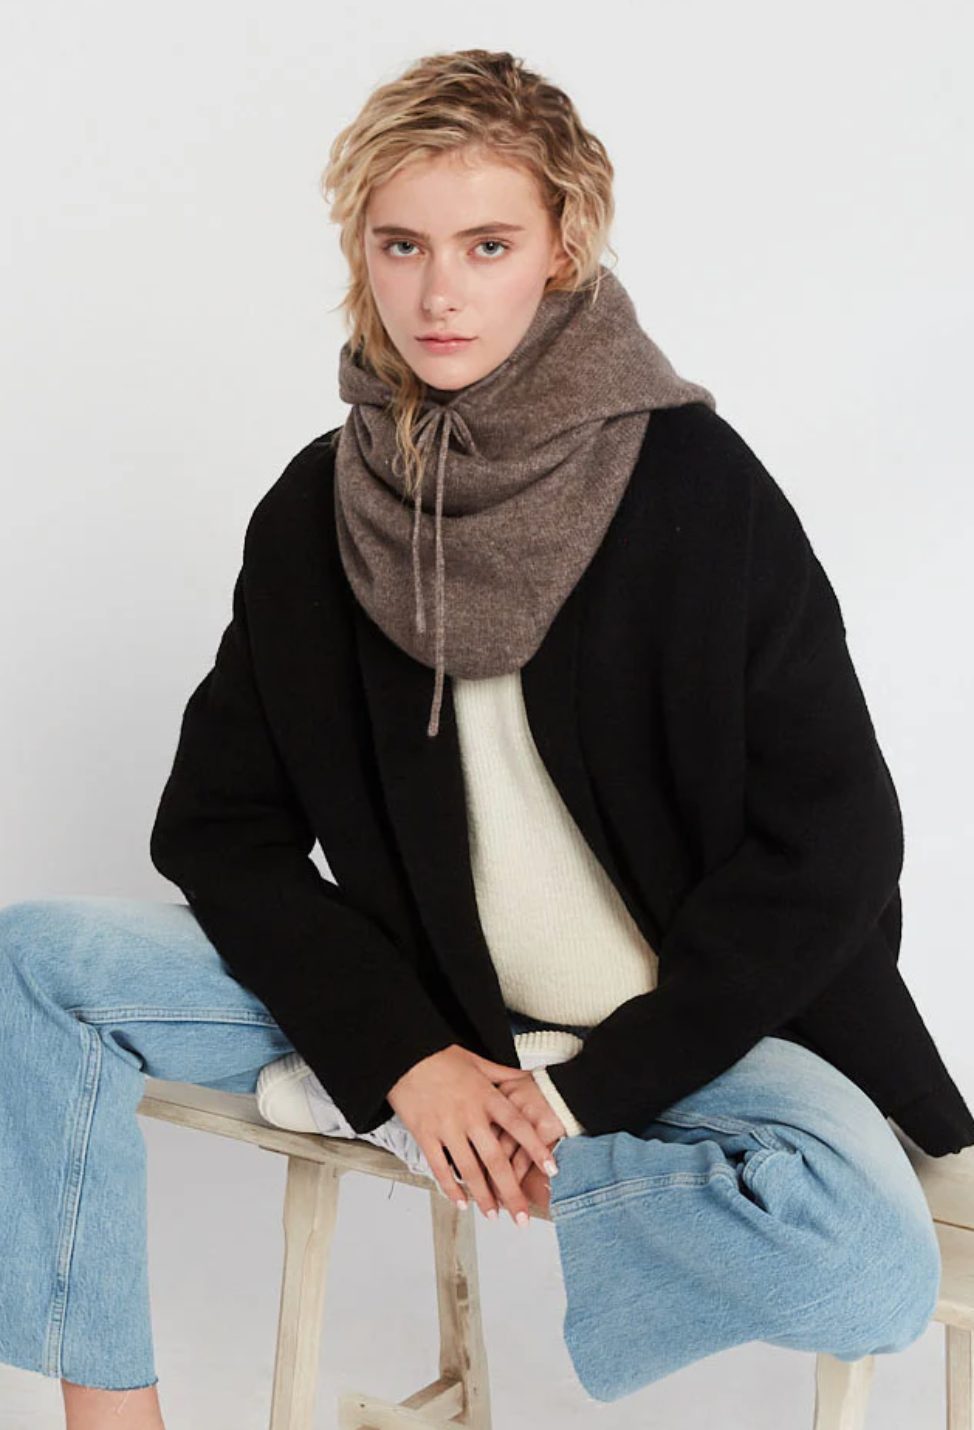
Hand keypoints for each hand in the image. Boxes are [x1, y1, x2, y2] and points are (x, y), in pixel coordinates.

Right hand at [386, 1045, 560, 1224]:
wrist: (403, 1055)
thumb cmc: (439, 1055)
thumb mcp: (476, 1060)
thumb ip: (502, 1075)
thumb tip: (524, 1078)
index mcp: (485, 1096)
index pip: (518, 1126)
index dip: (536, 1149)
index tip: (551, 1169)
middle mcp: (469, 1115)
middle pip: (496, 1159)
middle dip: (511, 1191)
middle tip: (523, 1216)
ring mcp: (446, 1127)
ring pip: (469, 1170)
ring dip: (484, 1197)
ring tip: (494, 1215)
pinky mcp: (425, 1135)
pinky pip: (440, 1168)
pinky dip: (451, 1188)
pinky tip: (462, 1202)